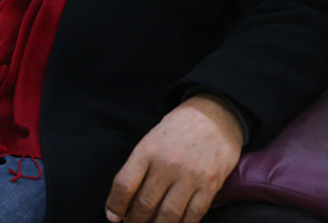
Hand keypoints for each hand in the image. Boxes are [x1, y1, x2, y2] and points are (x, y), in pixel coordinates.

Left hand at [105, 94, 243, 222]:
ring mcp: (190, 177)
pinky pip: (194, 214)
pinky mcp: (210, 185)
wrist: (215, 116)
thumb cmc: (178, 128)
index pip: (125, 184)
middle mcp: (167, 165)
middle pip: (145, 203)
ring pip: (168, 214)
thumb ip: (140, 165)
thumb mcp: (151, 139)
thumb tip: (128, 196)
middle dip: (134, 220)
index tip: (112, 216)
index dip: (115, 204)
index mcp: (147, 151)